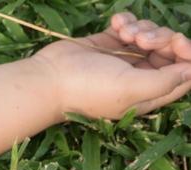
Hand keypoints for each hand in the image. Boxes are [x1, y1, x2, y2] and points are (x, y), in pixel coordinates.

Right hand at [30, 12, 190, 118]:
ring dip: (143, 28)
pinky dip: (127, 20)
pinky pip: (131, 24)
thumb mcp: (132, 89)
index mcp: (149, 94)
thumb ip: (167, 81)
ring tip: (125, 34)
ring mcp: (125, 58)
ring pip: (153, 34)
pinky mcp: (111, 42)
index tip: (177, 43)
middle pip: (172, 51)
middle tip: (142, 40)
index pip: (185, 74)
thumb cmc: (88, 90)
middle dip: (163, 38)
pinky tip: (115, 24)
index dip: (188, 56)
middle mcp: (140, 76)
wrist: (49, 79)